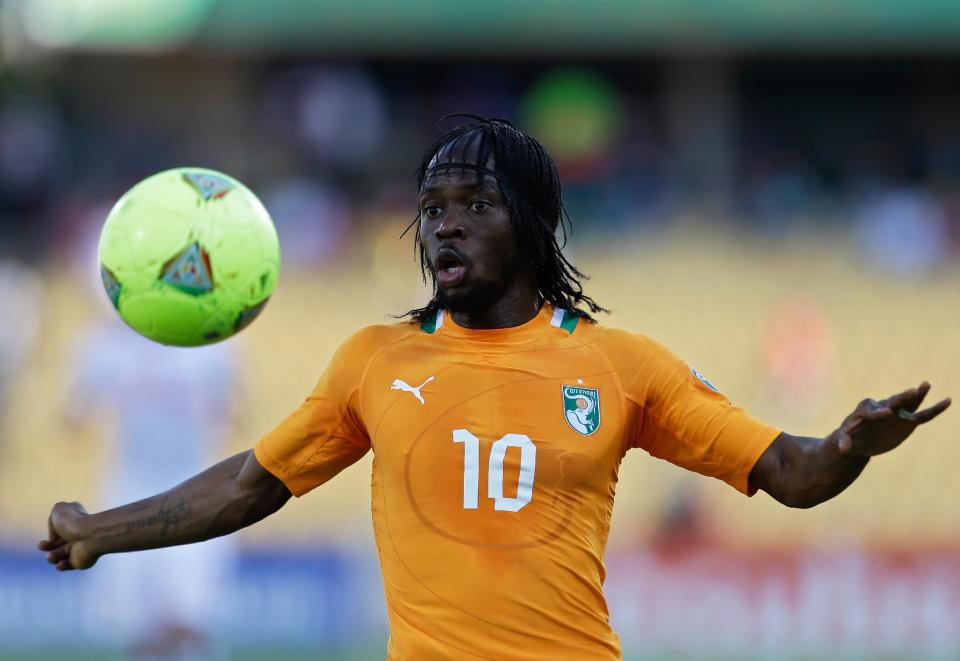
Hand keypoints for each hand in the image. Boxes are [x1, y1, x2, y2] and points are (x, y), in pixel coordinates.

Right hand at [37, 502, 98, 570]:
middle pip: (57, 544)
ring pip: (59, 556)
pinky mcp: (80, 561)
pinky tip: (61, 563)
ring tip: (52, 556)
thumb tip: (55, 532)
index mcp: (73, 522)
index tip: (49, 535)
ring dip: (52, 557)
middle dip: (47, 546)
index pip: (60, 529)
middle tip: (42, 546)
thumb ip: (54, 516)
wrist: (89, 537)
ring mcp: (79, 548)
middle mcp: (77, 535)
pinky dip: (61, 566)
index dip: (51, 533)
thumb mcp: (59, 509)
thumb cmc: (73, 522)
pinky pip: (67, 566)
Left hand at [834, 382, 950, 456]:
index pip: (873, 411)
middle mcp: (883, 408)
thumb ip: (845, 443)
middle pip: (893, 402)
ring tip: (926, 384)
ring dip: (917, 395)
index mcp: (866, 411)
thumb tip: (843, 450)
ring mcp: (897, 413)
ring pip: (909, 403)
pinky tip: (948, 401)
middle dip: (901, 398)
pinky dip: (935, 409)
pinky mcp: (908, 421)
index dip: (879, 412)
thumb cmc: (850, 438)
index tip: (887, 413)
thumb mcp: (846, 441)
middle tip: (912, 391)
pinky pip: (924, 415)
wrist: (861, 440)